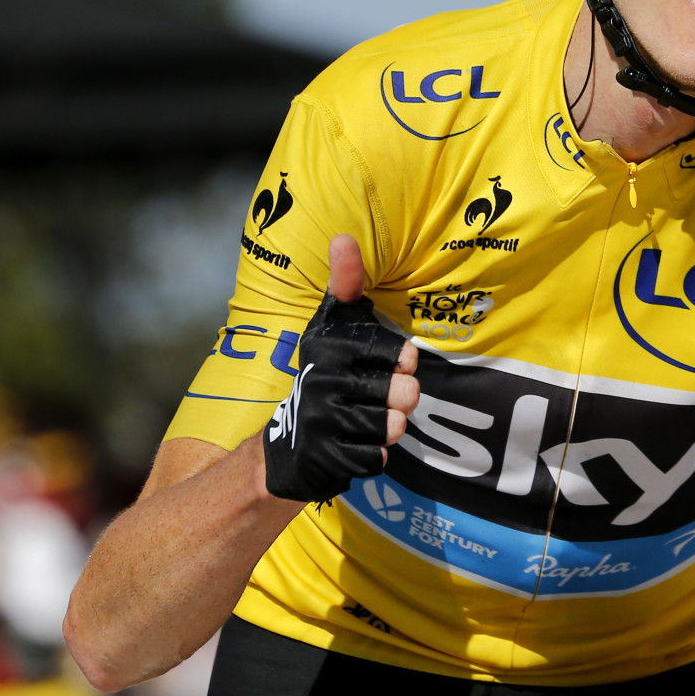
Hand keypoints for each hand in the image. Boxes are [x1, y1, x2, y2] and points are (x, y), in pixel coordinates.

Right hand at [260, 235, 419, 503]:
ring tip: (379, 419)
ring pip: (391, 427)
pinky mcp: (326, 458)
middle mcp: (321, 383)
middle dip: (403, 398)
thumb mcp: (331, 326)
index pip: (398, 355)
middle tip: (391, 396)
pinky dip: (375, 454)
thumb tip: (343, 237)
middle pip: (400, 394)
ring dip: (391, 426)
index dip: (404, 362)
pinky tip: (359, 443)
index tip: (400, 364)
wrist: (290, 443)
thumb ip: (346, 286)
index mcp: (329, 348)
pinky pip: (376, 457)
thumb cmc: (325, 372)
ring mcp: (322, 424)